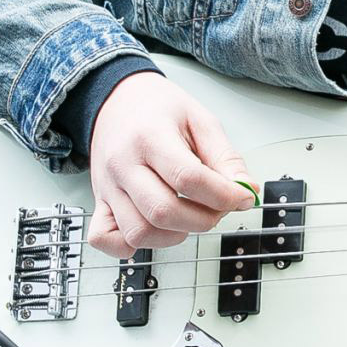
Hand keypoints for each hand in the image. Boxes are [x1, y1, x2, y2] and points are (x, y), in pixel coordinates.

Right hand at [83, 70, 257, 257]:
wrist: (117, 100)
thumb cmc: (159, 108)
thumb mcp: (200, 119)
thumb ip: (225, 155)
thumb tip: (246, 189)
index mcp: (150, 137)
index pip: (188, 178)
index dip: (223, 196)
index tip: (243, 198)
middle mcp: (123, 165)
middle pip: (163, 211)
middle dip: (204, 219)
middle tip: (219, 208)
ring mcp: (108, 187)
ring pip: (138, 231)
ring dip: (174, 235)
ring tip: (190, 217)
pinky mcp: (100, 201)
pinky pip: (105, 239)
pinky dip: (130, 246)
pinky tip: (155, 230)